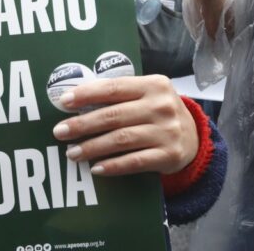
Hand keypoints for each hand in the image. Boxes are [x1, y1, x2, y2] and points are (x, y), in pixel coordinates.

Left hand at [52, 75, 198, 175]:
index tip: (64, 102)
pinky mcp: (169, 155)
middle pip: (114, 115)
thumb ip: (120, 95)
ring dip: (92, 147)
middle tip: (60, 132)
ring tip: (72, 152)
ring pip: (121, 139)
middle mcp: (161, 106)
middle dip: (83, 124)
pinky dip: (113, 165)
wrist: (193, 137)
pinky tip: (96, 168)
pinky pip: (135, 161)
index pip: (114, 88)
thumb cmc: (158, 112)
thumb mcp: (147, 95)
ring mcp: (167, 131)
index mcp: (153, 85)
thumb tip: (76, 101)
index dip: (87, 94)